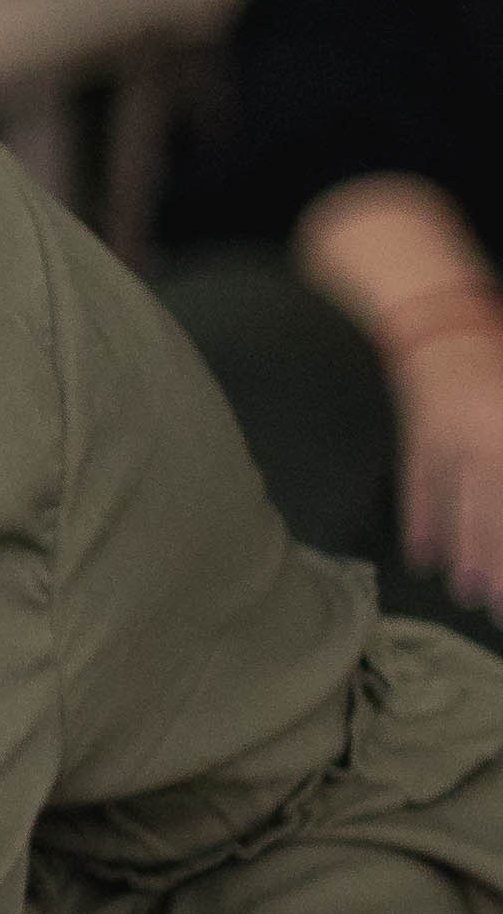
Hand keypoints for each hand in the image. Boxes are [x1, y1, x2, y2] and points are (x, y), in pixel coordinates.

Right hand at [389, 316, 502, 614]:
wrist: (440, 317)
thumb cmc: (497, 354)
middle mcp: (493, 440)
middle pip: (501, 515)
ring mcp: (452, 441)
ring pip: (464, 509)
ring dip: (469, 556)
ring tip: (473, 595)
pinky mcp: (420, 439)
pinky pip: (422, 487)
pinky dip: (424, 523)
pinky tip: (425, 557)